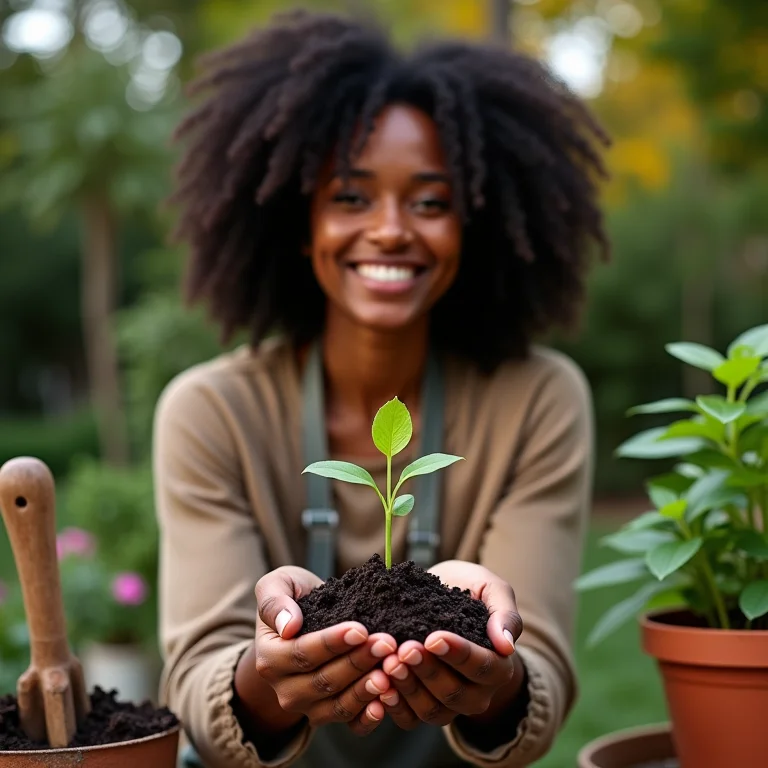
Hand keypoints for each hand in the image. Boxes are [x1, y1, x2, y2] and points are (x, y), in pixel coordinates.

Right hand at [253, 566, 395, 735]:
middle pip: (324, 681)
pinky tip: (387, 700)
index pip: (302, 654)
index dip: (332, 644)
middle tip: (387, 644)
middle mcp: (285, 690)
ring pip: (338, 705)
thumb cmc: (293, 599)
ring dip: (367, 688)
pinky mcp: (329, 716)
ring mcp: (308, 707)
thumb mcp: (278, 585)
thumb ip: (275, 601)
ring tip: (390, 670)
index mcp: (270, 659)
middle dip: (358, 662)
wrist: (301, 622)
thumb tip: (288, 626)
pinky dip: (369, 717)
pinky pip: (350, 724)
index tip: (360, 630)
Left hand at [378, 561, 522, 729]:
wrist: (443, 599)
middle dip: (428, 671)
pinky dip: (394, 706)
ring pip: (431, 710)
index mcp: (499, 666)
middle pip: (454, 693)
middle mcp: (477, 693)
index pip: (482, 666)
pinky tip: (380, 685)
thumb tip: (506, 645)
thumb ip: (505, 613)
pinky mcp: (423, 708)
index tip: (433, 638)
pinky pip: (410, 719)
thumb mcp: (492, 590)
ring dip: (408, 688)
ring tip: (388, 664)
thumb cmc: (470, 593)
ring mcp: (450, 706)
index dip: (458, 655)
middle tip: (405, 650)